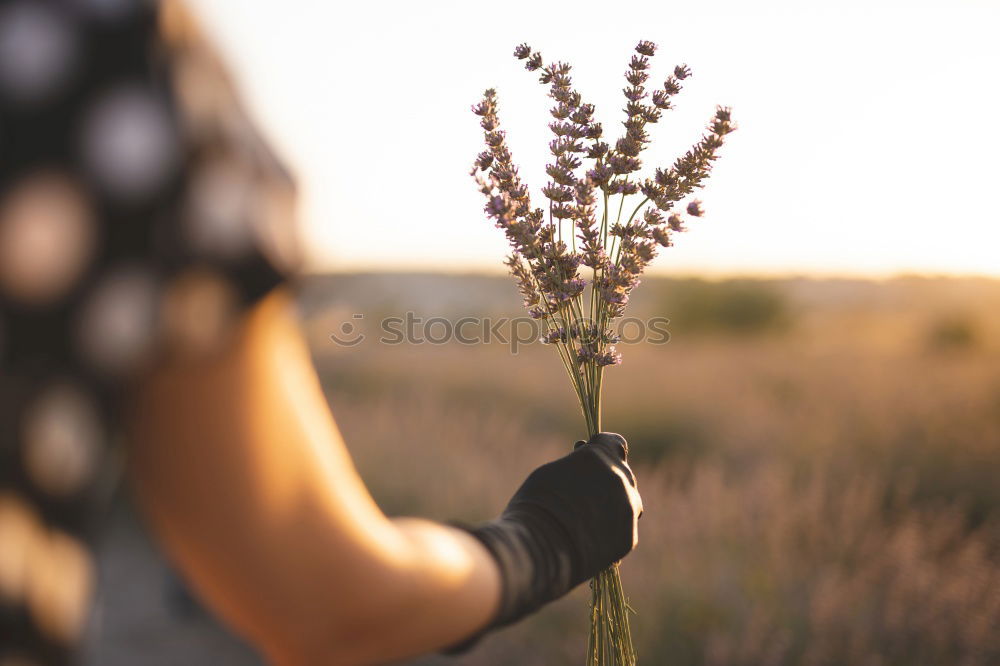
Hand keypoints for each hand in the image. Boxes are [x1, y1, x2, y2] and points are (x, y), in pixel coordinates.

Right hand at [455, 432, 641, 638]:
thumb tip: (585, 471)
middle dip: (607, 481)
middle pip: (622, 474)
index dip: (603, 451)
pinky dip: (611, 531)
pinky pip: (625, 528)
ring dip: (613, 506)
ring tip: (587, 520)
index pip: (615, 443)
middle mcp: (619, 478)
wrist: (537, 549)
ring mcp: (628, 508)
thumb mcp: (552, 474)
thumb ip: (578, 468)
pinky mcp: (628, 537)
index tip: (591, 460)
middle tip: (584, 495)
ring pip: (629, 502)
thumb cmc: (534, 507)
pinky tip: (590, 539)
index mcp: (598, 455)